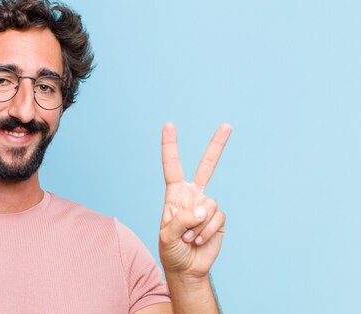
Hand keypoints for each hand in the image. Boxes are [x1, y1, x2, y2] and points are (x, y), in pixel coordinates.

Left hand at [158, 123, 230, 278]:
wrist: (187, 268)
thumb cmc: (171, 250)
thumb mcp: (166, 235)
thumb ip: (181, 219)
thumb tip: (203, 207)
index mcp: (175, 195)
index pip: (172, 167)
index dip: (170, 146)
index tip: (169, 125)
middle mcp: (193, 196)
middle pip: (207, 167)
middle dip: (217, 146)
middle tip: (227, 125)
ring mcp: (207, 207)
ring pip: (208, 206)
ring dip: (197, 226)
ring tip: (189, 238)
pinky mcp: (219, 219)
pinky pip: (216, 218)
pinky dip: (206, 232)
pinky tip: (199, 241)